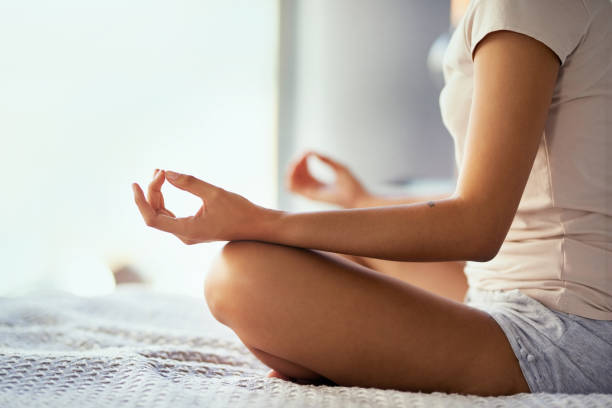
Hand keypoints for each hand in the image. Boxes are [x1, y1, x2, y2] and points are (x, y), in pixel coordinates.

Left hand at [132, 170, 263, 243]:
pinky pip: (170, 215)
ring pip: (162, 214)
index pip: (152, 219)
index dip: (140, 201)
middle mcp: (184, 235)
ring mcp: (188, 233)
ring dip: (157, 194)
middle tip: (159, 170)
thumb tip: (166, 173)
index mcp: (187, 230)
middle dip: (152, 191)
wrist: (257, 226)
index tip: (135, 184)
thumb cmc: (239, 211)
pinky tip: (166, 184)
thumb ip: (189, 183)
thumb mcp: (214, 193)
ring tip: (159, 173)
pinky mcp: (192, 229)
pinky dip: (165, 200)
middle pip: (155, 214)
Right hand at [286, 151, 369, 207]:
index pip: (302, 171)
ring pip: (290, 182)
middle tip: (303, 155)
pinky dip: (289, 177)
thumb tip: (311, 152)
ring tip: (299, 161)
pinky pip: (291, 188)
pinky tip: (297, 168)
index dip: (301, 160)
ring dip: (291, 170)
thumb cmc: (352, 184)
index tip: (307, 152)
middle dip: (295, 163)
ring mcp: (310, 193)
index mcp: (317, 183)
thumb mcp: (338, 167)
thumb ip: (325, 160)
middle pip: (294, 175)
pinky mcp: (310, 196)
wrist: (358, 198)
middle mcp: (311, 189)